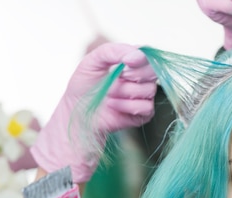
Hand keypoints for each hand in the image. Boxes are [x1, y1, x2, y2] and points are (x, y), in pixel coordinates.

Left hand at [30, 43, 156, 182]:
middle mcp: (141, 78)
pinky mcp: (144, 113)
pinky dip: (127, 106)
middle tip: (117, 78)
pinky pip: (146, 107)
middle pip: (153, 71)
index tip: (126, 62)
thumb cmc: (85, 85)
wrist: (78, 111)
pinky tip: (113, 105)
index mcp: (132, 62)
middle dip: (134, 75)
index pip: (147, 55)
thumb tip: (137, 54)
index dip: (140, 58)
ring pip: (149, 89)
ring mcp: (144, 96)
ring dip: (125, 92)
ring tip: (108, 94)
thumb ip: (114, 50)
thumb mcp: (93, 60)